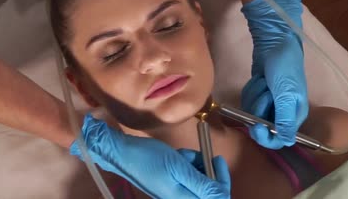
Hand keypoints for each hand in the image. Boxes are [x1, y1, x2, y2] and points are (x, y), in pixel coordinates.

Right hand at [70, 114, 230, 198]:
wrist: (124, 153)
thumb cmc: (150, 159)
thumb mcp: (179, 168)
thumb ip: (203, 184)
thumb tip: (223, 196)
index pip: (217, 198)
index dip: (223, 181)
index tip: (218, 160)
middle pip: (209, 190)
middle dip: (207, 171)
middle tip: (202, 155)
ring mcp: (176, 193)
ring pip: (199, 180)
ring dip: (196, 165)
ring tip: (183, 155)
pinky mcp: (172, 185)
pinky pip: (188, 176)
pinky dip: (187, 164)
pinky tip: (178, 155)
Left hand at [241, 0, 307, 148]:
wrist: (274, 42)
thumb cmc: (284, 66)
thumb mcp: (286, 93)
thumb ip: (285, 119)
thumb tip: (287, 142)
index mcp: (295, 114)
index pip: (280, 139)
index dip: (266, 137)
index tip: (255, 127)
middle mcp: (282, 111)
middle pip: (263, 126)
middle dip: (259, 108)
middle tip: (264, 91)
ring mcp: (269, 102)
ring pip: (253, 113)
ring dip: (255, 95)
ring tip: (264, 80)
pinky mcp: (259, 93)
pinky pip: (249, 100)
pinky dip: (251, 89)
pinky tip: (259, 78)